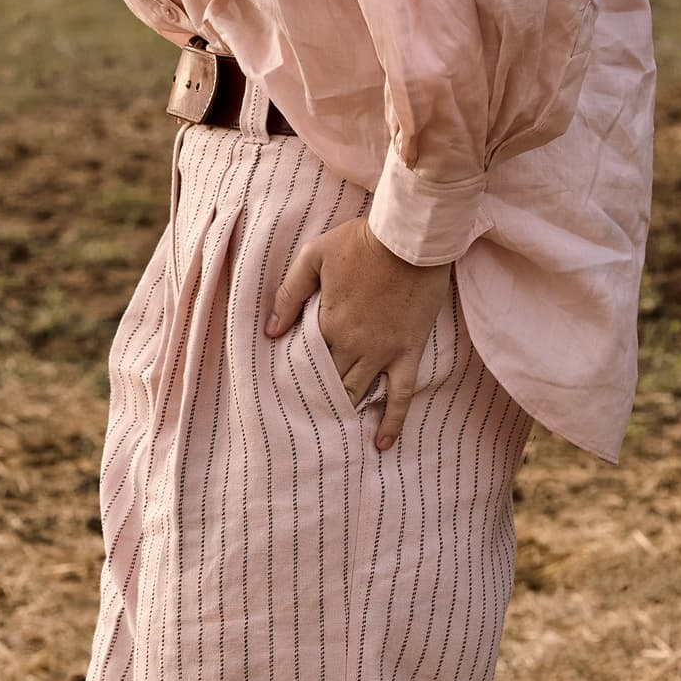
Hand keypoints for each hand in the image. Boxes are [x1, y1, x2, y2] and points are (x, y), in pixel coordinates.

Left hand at [265, 216, 452, 449]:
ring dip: (344, 413)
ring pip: (358, 393)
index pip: (304, 361)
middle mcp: (353, 345)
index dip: (294, 377)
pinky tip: (382, 443)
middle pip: (329, 383)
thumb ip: (289, 294)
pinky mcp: (409, 352)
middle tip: (302, 420)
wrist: (410, 237)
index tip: (282, 392)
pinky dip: (392, 421)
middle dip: (315, 400)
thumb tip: (271, 331)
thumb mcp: (313, 257)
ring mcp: (383, 352)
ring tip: (331, 435)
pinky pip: (401, 395)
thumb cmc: (360, 242)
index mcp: (327, 323)